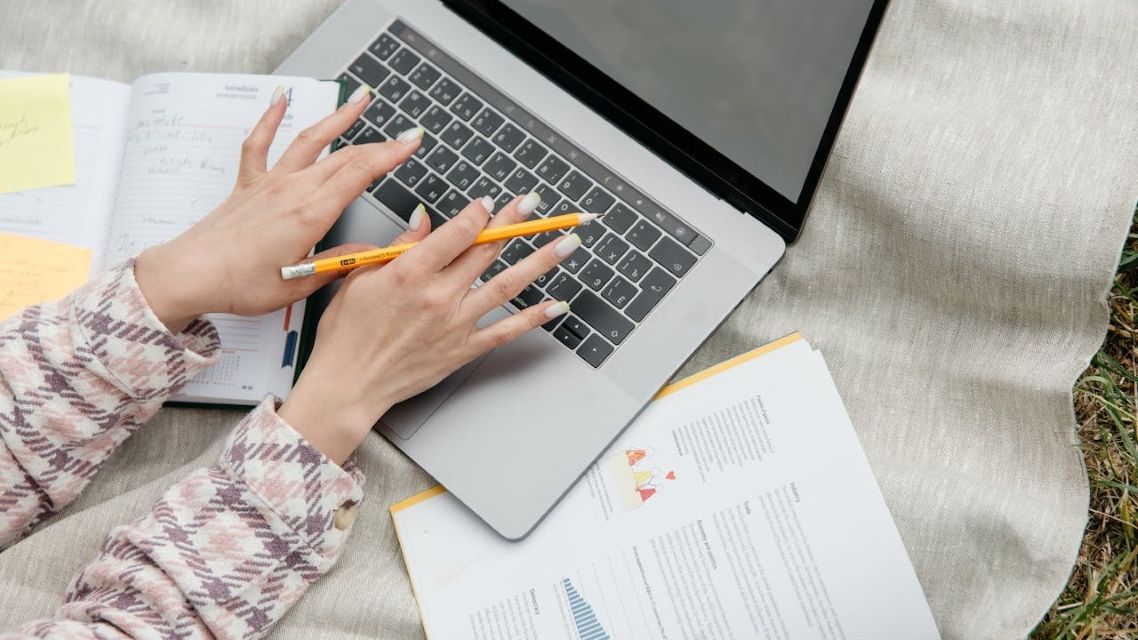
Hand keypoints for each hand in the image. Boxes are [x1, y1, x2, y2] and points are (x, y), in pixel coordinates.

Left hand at [135, 84, 425, 331]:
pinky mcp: (248, 185)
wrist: (190, 276)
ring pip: (310, 141)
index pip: (360, 174)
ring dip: (337, 118)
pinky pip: (259, 144)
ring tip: (360, 100)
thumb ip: (342, 262)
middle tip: (406, 135)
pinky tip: (280, 98)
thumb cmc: (240, 284)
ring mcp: (269, 182)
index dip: (390, 155)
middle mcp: (292, 190)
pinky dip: (270, 117)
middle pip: (344, 157)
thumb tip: (375, 253)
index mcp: (310, 213)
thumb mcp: (302, 283)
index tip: (411, 144)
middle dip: (379, 144)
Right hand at [279, 193, 580, 464]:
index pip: (457, 232)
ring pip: (507, 284)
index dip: (479, 213)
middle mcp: (438, 295)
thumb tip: (424, 221)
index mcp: (410, 272)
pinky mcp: (463, 349)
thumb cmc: (347, 333)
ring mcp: (455, 323)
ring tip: (566, 243)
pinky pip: (506, 331)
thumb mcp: (361, 277)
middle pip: (486, 250)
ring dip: (540, 261)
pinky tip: (556, 304)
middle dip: (515, 222)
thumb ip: (399, 246)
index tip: (490, 202)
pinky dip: (534, 317)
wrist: (349, 385)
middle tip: (536, 204)